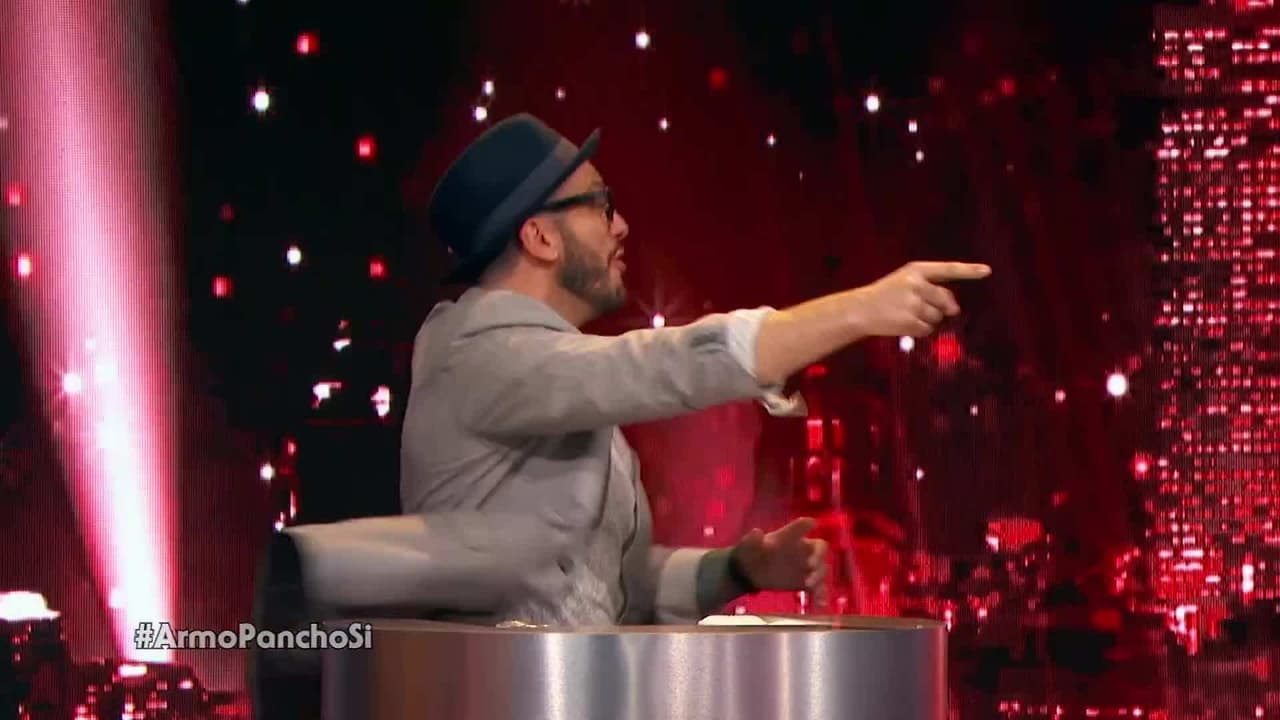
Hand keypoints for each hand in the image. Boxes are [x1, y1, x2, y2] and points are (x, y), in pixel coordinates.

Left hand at [733, 517, 828, 605]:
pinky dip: (820, 595)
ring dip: (819, 576)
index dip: (807, 524)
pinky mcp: (805, 582)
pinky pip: (818, 588)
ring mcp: (806, 566)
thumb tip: (757, 532)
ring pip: (821, 568)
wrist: (748, 573)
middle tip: (810, 566)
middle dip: (818, 556)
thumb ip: (753, 539)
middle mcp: (802, 549)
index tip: (813, 524)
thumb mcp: (748, 545)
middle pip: (820, 547)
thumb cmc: (750, 553)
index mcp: (789, 536)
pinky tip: (819, 604)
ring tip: (809, 585)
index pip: (802, 526)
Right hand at [850, 261, 990, 337]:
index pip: (948, 269)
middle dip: (940, 308)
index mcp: (916, 270)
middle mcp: (916, 284)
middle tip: (918, 307)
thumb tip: (954, 308)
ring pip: (938, 317)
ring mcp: (913, 303)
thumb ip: (931, 289)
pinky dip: (920, 330)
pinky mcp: (910, 320)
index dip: (969, 271)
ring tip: (906, 315)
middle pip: (947, 300)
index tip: (987, 271)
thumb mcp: (905, 282)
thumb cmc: (886, 295)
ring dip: (928, 320)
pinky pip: (928, 330)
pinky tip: (904, 324)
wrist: (860, 309)